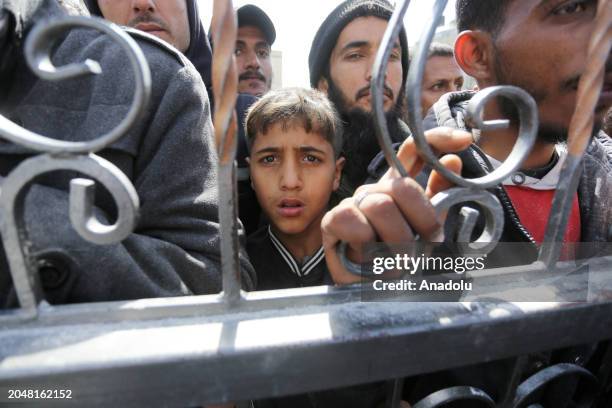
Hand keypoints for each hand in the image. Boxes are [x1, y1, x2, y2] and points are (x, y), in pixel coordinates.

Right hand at [322, 127, 471, 283]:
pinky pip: (356, 222)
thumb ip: (439, 199)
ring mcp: (353, 203)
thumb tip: (454, 160)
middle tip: (426, 245)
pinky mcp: (333, 219)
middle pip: (404, 187)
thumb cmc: (395, 260)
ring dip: (395, 241)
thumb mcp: (425, 230)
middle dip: (422, 220)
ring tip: (396, 261)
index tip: (463, 141)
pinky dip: (368, 245)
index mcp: (398, 188)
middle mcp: (376, 190)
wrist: (367, 292)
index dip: (436, 139)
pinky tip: (368, 257)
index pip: (413, 150)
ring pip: (382, 206)